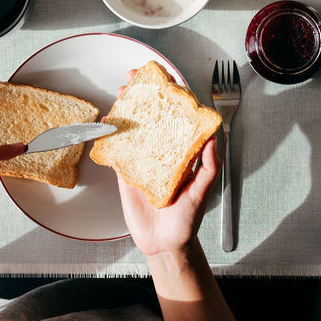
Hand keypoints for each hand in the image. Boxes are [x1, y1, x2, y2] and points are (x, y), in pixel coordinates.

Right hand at [111, 68, 219, 256]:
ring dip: (127, 106)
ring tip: (121, 91)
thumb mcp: (203, 192)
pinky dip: (112, 132)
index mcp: (184, 151)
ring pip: (135, 126)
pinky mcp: (127, 171)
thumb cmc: (187, 219)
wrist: (164, 244)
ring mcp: (145, 159)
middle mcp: (164, 150)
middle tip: (133, 78)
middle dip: (144, 94)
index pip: (179, 116)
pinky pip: (119, 148)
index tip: (165, 76)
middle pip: (154, 114)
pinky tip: (107, 119)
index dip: (173, 94)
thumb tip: (213, 138)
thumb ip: (209, 166)